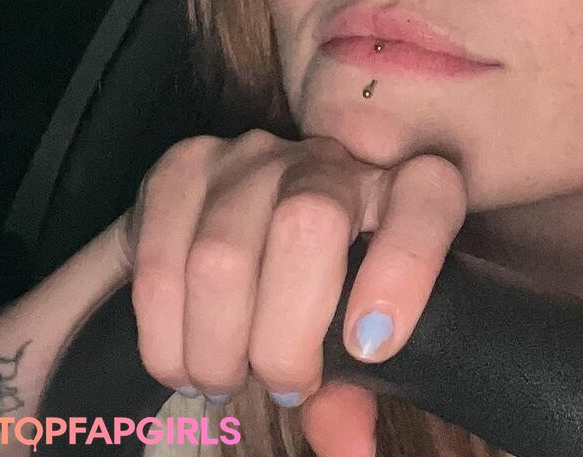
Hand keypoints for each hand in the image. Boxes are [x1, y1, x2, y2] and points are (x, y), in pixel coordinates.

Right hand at [125, 130, 467, 456]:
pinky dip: (163, 331)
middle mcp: (328, 160)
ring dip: (214, 346)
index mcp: (398, 187)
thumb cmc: (321, 290)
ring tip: (222, 378)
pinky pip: (157, 257)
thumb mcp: (350, 334)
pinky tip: (180, 357)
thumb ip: (354, 389)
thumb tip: (351, 451)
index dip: (404, 267)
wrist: (247, 226)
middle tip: (281, 385)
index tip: (370, 346)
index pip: (425, 200)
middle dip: (285, 335)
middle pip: (308, 224)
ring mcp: (251, 155)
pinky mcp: (182, 167)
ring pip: (220, 253)